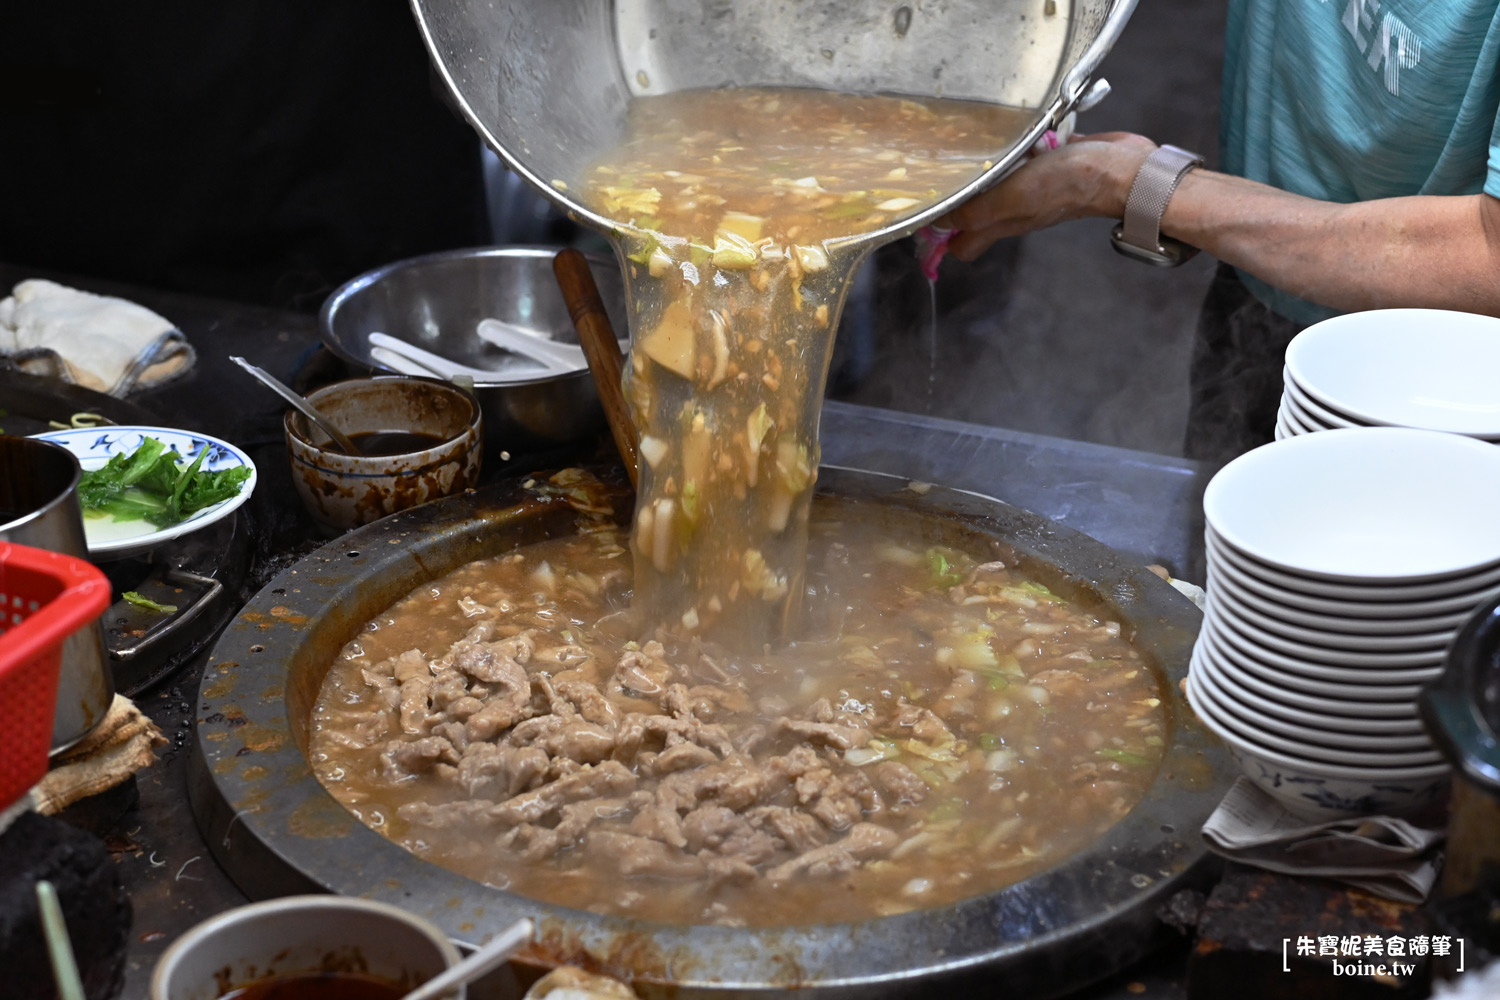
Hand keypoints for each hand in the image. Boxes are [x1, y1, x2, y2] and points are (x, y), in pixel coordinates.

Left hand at [940, 132, 1156, 260]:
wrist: (1124, 168)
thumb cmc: (1074, 184)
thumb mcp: (1016, 197)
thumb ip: (977, 210)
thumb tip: (939, 221)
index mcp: (1003, 221)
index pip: (962, 243)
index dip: (939, 234)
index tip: (922, 210)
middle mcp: (1015, 208)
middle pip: (975, 212)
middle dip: (956, 196)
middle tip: (940, 171)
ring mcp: (1034, 187)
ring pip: (998, 183)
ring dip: (984, 166)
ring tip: (967, 145)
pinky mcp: (1052, 164)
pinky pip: (1026, 157)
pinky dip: (1016, 146)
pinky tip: (1010, 130)